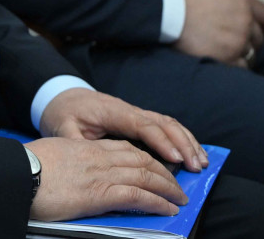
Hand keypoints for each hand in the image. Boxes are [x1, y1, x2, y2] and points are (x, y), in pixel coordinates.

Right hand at [26, 137, 187, 220]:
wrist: (18, 174)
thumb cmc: (26, 168)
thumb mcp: (51, 157)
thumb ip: (68, 162)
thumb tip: (73, 173)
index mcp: (85, 148)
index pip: (123, 149)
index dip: (144, 158)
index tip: (155, 166)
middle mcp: (97, 158)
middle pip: (140, 160)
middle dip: (162, 172)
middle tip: (175, 185)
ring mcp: (101, 175)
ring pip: (145, 175)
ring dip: (167, 188)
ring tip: (179, 199)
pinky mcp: (100, 194)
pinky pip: (137, 195)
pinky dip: (157, 202)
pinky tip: (167, 209)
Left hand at [39, 87, 206, 170]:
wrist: (63, 96)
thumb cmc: (64, 113)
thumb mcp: (62, 127)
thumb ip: (75, 141)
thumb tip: (87, 158)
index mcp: (112, 111)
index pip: (143, 125)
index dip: (161, 141)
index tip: (176, 159)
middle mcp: (128, 110)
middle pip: (163, 122)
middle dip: (183, 143)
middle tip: (196, 166)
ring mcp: (135, 113)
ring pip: (168, 123)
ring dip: (187, 141)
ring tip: (201, 162)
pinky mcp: (138, 119)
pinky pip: (164, 125)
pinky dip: (181, 137)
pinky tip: (192, 152)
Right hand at [175, 0, 263, 64]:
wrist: (170, 11)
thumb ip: (234, 3)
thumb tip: (239, 12)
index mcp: (243, 3)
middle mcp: (245, 23)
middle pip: (259, 39)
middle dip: (249, 42)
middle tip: (234, 43)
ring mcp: (237, 42)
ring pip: (251, 54)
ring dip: (241, 54)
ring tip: (225, 52)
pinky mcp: (227, 58)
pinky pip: (241, 67)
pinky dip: (233, 66)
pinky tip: (223, 61)